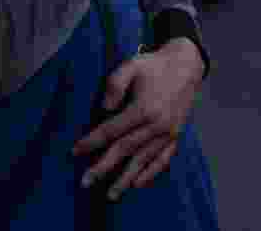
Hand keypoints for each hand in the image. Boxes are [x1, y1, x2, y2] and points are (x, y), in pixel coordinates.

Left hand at [72, 38, 203, 199]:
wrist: (186, 65)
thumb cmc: (153, 66)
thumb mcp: (131, 66)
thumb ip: (114, 85)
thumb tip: (104, 109)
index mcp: (143, 109)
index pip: (111, 130)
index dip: (92, 142)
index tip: (74, 151)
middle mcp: (156, 125)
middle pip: (124, 150)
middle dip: (103, 167)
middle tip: (85, 182)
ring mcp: (168, 133)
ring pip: (143, 160)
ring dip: (125, 179)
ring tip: (111, 195)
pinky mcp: (176, 136)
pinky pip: (163, 160)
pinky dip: (150, 174)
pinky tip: (137, 184)